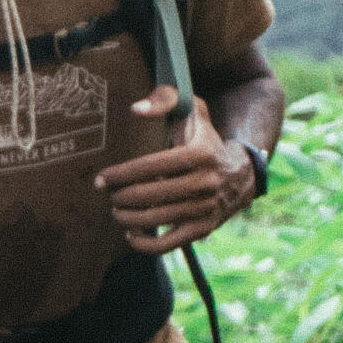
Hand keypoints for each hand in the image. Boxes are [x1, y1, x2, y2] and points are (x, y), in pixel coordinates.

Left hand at [102, 103, 256, 247]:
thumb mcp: (193, 111)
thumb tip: (135, 109)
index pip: (150, 166)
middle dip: (120, 196)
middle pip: (148, 194)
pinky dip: (143, 244)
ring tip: (116, 210)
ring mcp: (204, 209)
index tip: (101, 179)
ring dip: (126, 217)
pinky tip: (130, 234)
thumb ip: (166, 99)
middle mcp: (205, 183)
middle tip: (108, 194)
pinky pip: (167, 244)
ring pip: (154, 219)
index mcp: (200, 154)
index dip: (120, 174)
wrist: (240, 174)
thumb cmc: (204, 139)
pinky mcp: (203, 229)